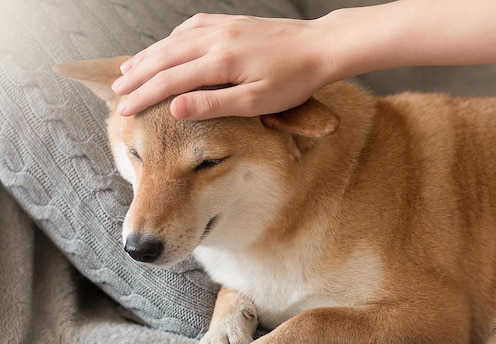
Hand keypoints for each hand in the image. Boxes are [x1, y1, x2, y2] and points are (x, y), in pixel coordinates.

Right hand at [112, 13, 331, 119]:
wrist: (319, 47)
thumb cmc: (293, 80)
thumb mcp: (255, 102)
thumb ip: (213, 105)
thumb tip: (175, 109)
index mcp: (220, 61)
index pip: (170, 80)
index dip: (144, 96)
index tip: (125, 109)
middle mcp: (215, 38)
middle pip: (164, 58)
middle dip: (137, 76)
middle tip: (117, 92)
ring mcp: (222, 27)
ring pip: (173, 41)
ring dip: (149, 56)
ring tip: (129, 70)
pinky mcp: (230, 23)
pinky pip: (191, 28)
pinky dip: (171, 40)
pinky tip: (166, 47)